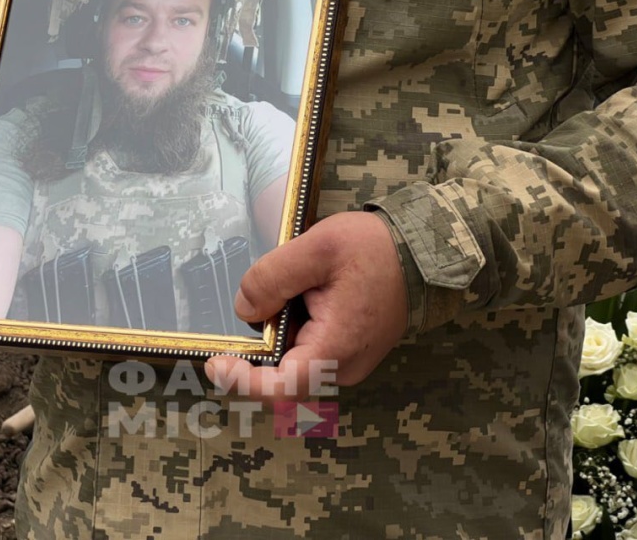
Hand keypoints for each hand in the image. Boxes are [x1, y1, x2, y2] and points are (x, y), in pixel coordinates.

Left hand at [205, 211, 407, 400]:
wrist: (421, 250)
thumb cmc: (376, 249)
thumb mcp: (316, 248)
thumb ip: (272, 278)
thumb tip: (244, 309)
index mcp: (337, 348)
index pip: (281, 387)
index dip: (242, 382)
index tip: (215, 363)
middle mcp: (343, 366)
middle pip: (282, 374)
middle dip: (258, 347)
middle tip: (252, 303)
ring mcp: (347, 362)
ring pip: (294, 361)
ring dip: (278, 333)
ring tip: (289, 287)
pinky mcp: (347, 351)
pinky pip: (309, 350)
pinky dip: (293, 329)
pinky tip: (299, 295)